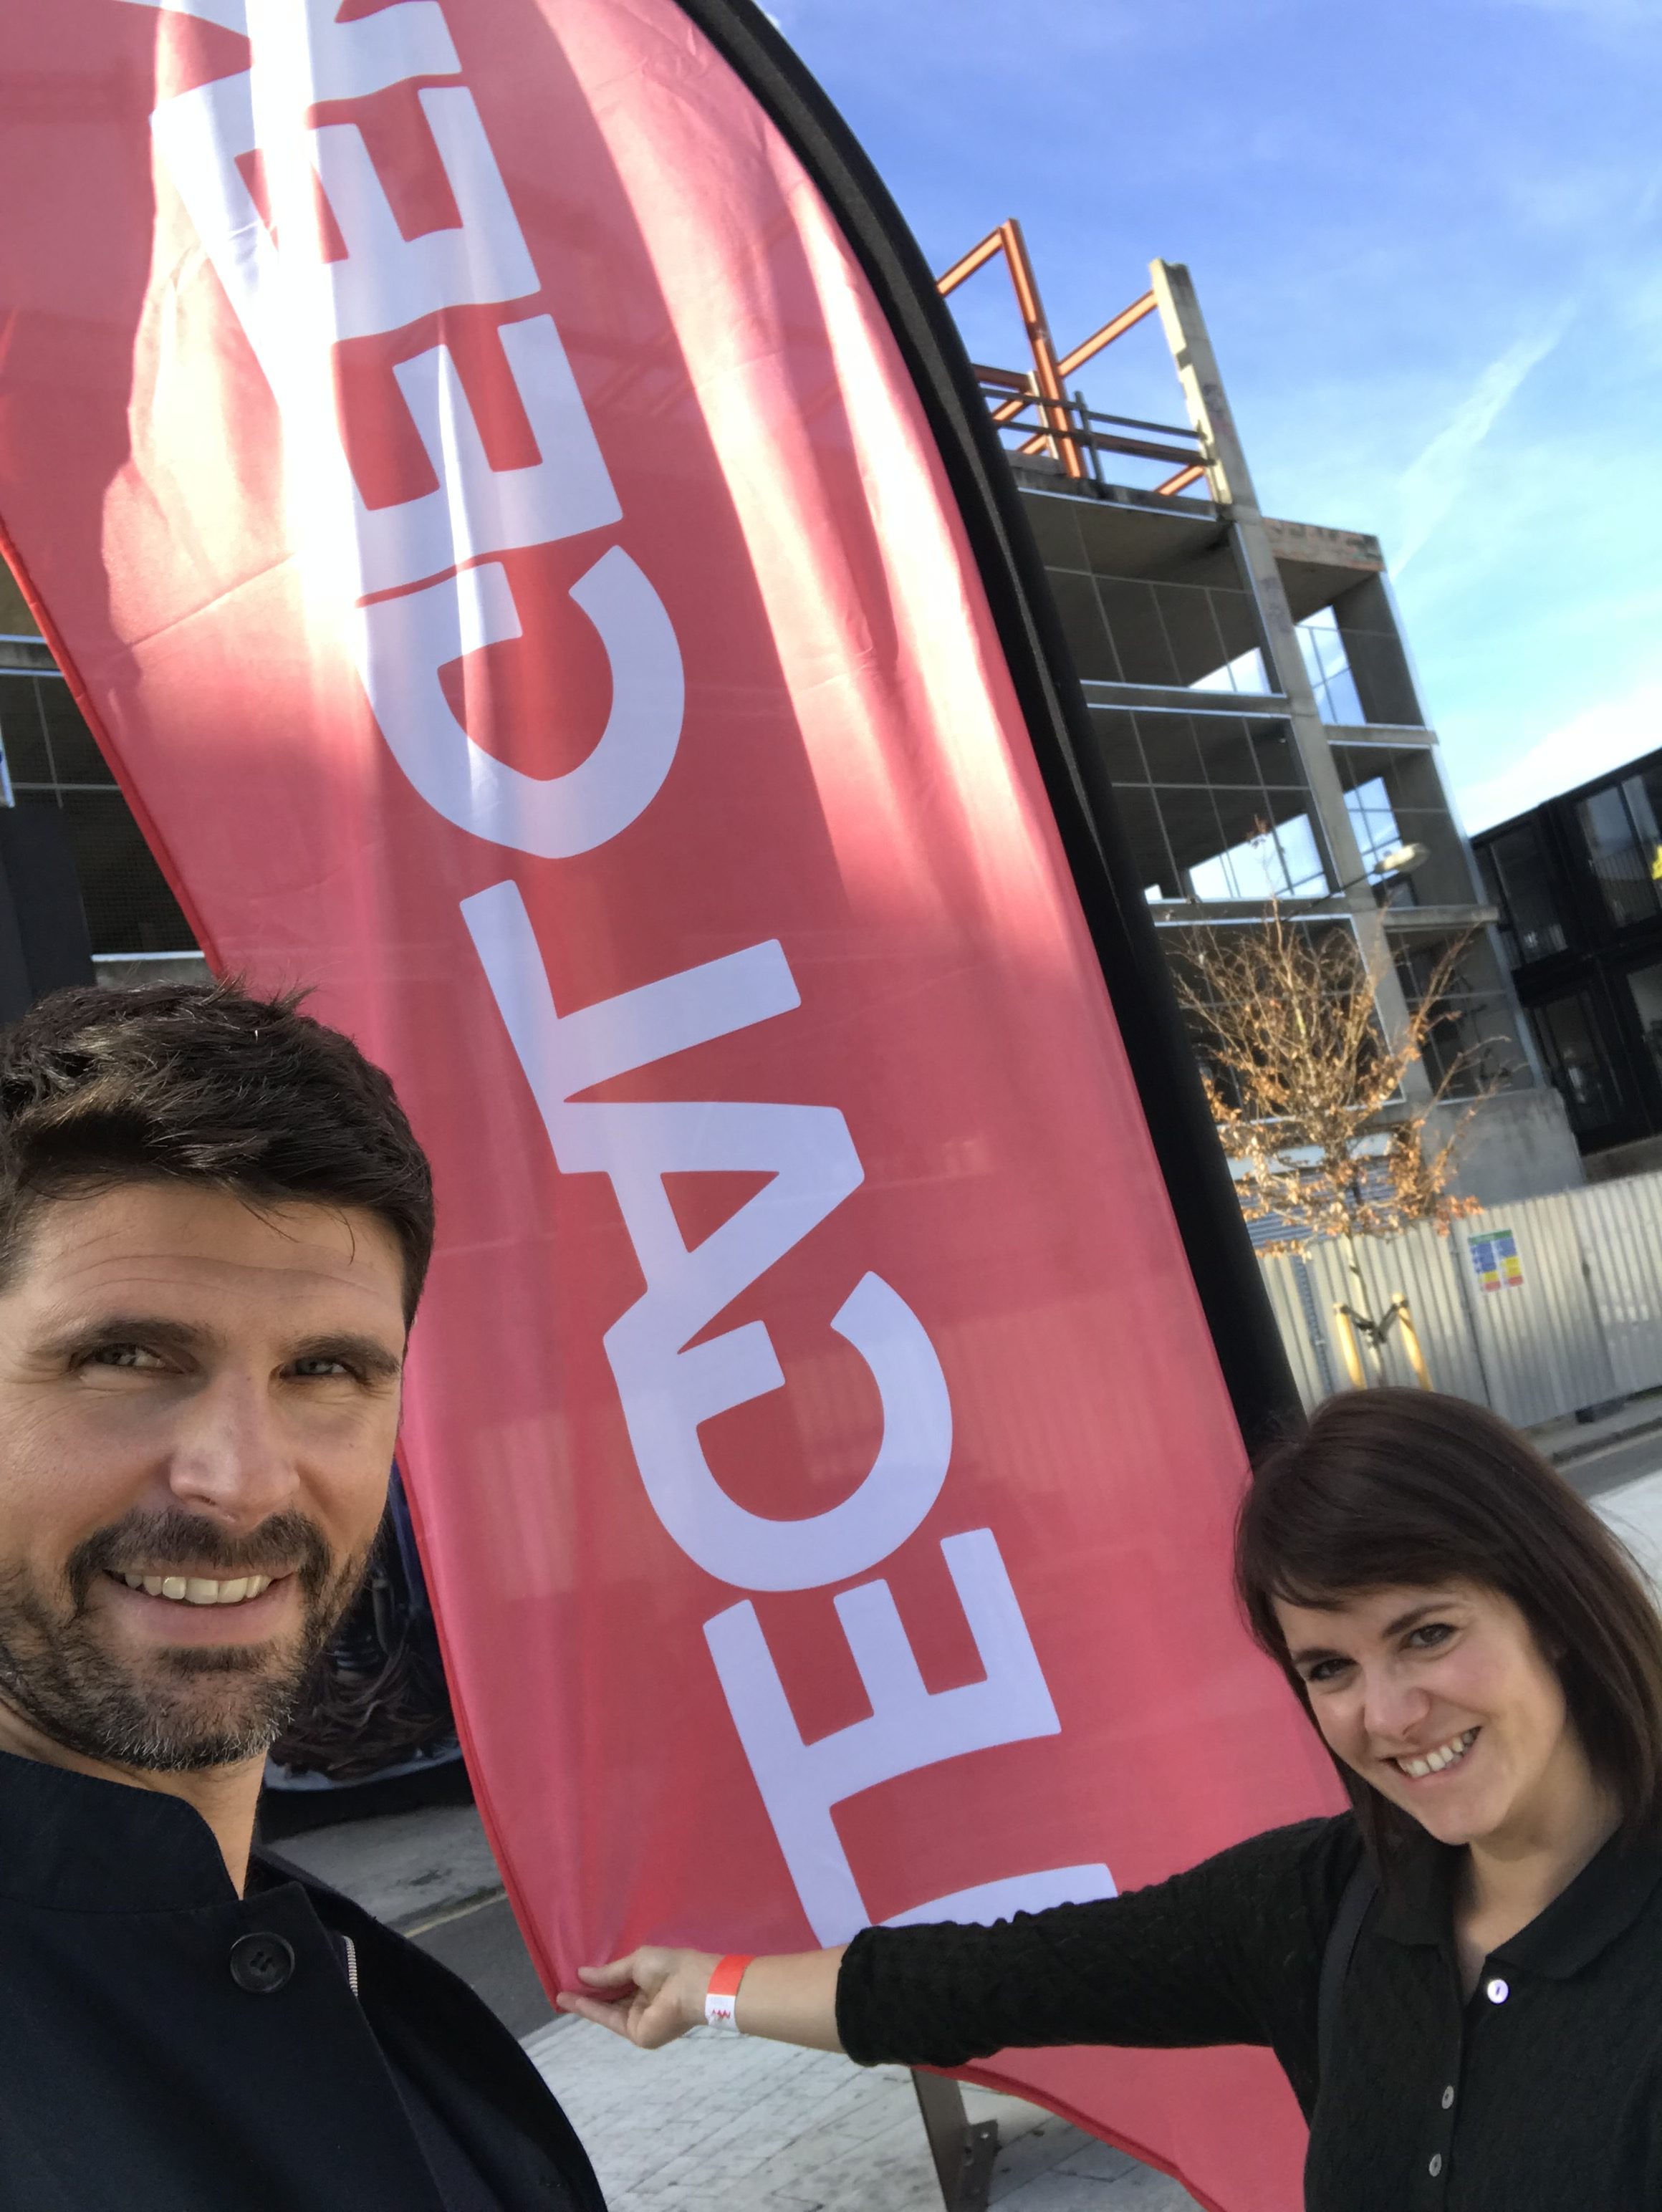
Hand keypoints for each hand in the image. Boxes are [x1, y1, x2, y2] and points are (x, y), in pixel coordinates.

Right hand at [556, 1948, 718, 2047]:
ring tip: (561, 1995)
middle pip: (611, 2000)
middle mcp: (643, 2003)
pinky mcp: (637, 2034)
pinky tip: (574, 2001)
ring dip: (585, 2004)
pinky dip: (592, 2011)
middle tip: (563, 1987)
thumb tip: (581, 1974)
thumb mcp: (635, 1962)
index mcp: (648, 1983)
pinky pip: (610, 2020)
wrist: (690, 1986)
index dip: (598, 1981)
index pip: (619, 1984)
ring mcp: (639, 2020)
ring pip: (607, 2011)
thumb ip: (609, 1973)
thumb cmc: (668, 1967)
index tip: (576, 1977)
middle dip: (588, 1994)